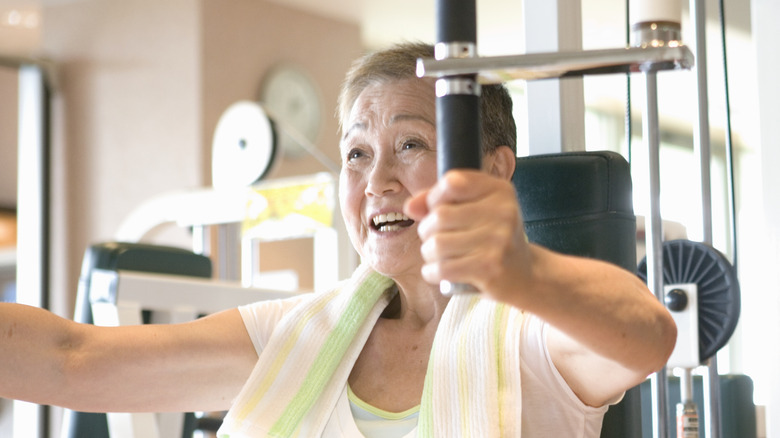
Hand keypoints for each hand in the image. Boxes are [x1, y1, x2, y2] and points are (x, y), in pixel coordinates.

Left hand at [404, 169, 530, 300]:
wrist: (525, 275)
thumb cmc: (493, 239)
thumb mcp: (475, 210)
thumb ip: (440, 201)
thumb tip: (410, 206)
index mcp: (500, 191)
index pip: (452, 182)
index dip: (435, 197)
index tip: (438, 209)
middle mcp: (503, 212)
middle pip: (439, 215)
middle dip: (427, 231)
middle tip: (438, 239)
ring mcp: (498, 242)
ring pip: (436, 244)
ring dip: (429, 253)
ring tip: (440, 256)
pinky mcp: (489, 269)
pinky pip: (441, 269)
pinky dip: (432, 272)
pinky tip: (440, 271)